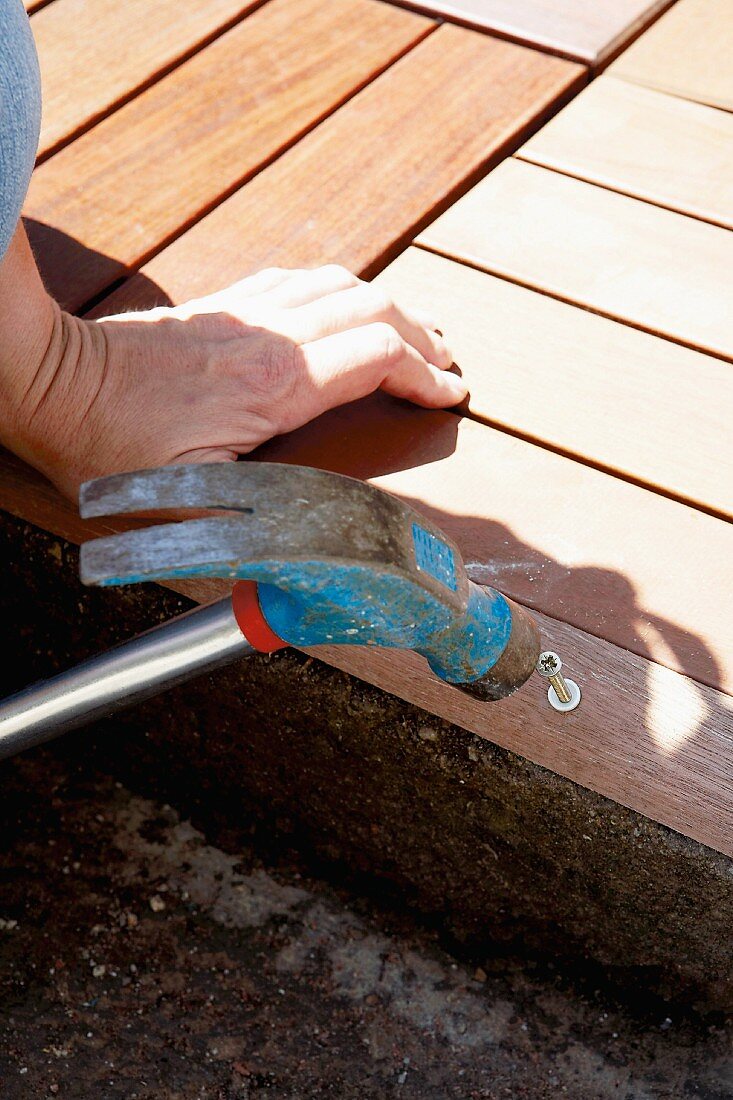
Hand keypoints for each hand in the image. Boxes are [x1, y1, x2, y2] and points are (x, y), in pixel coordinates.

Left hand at [6, 259, 465, 497]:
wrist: (48, 376)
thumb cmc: (106, 440)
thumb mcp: (178, 502)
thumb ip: (242, 527)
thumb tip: (290, 568)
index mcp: (275, 382)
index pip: (376, 355)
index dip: (425, 374)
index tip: (451, 395)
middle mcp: (271, 336)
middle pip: (372, 308)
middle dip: (423, 336)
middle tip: (448, 365)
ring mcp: (248, 314)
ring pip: (341, 285)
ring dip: (389, 306)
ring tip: (417, 334)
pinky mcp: (224, 307)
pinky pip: (300, 282)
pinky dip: (341, 292)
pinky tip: (344, 308)